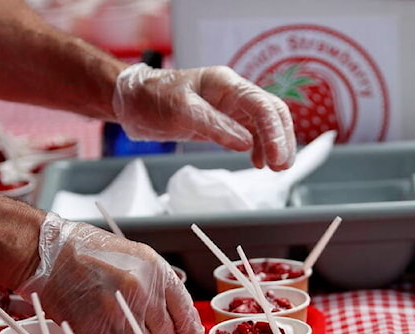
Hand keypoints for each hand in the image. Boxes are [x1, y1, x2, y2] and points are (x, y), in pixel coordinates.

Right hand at [18, 215, 205, 333]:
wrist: (49, 254)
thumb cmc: (85, 251)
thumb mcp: (133, 257)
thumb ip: (152, 283)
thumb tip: (166, 313)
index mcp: (156, 271)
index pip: (184, 309)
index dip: (192, 333)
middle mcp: (144, 292)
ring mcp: (123, 313)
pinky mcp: (101, 330)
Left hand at [113, 63, 295, 170]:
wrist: (133, 102)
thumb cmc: (152, 99)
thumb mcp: (180, 112)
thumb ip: (214, 126)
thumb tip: (246, 143)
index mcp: (225, 83)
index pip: (261, 105)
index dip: (274, 132)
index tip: (276, 157)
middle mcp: (232, 93)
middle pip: (271, 113)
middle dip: (281, 139)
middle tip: (281, 166)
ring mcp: (229, 107)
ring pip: (264, 124)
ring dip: (274, 145)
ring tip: (276, 168)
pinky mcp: (223, 121)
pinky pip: (251, 133)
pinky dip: (259, 148)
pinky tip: (257, 163)